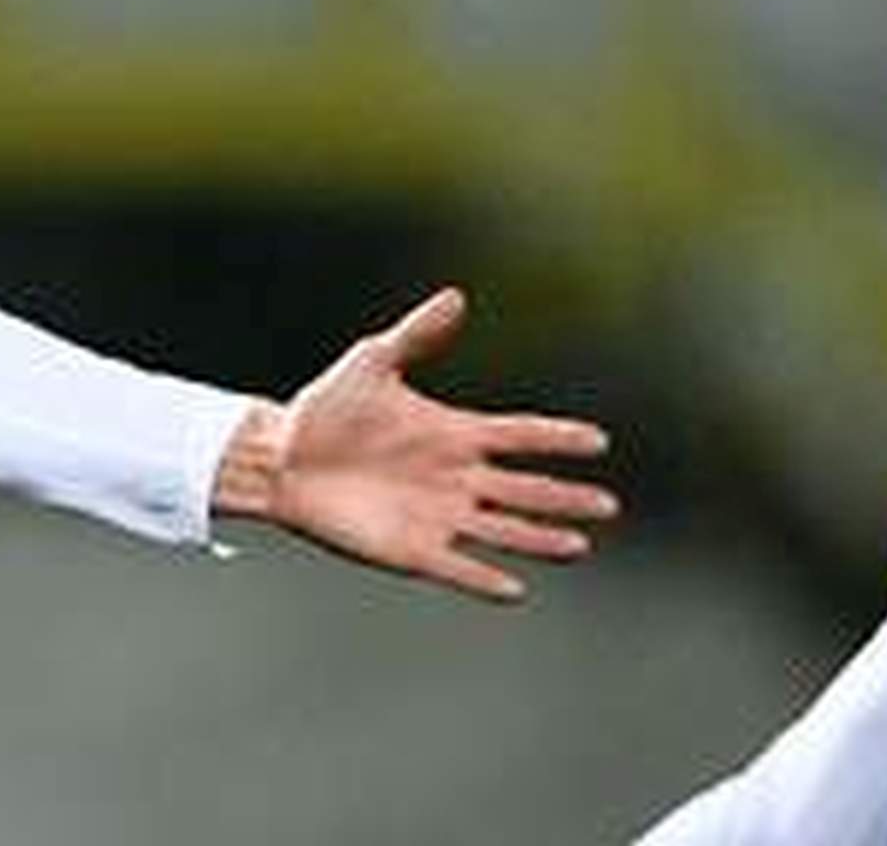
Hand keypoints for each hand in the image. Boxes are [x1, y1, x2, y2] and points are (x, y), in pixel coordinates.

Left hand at [216, 287, 616, 602]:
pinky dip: (484, 579)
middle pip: (524, 489)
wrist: (279, 457)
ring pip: (502, 530)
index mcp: (454, 433)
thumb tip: (456, 297)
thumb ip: (416, 335)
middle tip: (608, 505)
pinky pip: (456, 568)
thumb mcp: (371, 363)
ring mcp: (437, 516)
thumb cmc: (325, 409)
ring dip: (538, 539)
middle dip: (564, 498)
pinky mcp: (411, 550)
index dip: (557, 438)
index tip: (597, 440)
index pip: (519, 435)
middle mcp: (456, 478)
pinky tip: (515, 589)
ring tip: (578, 546)